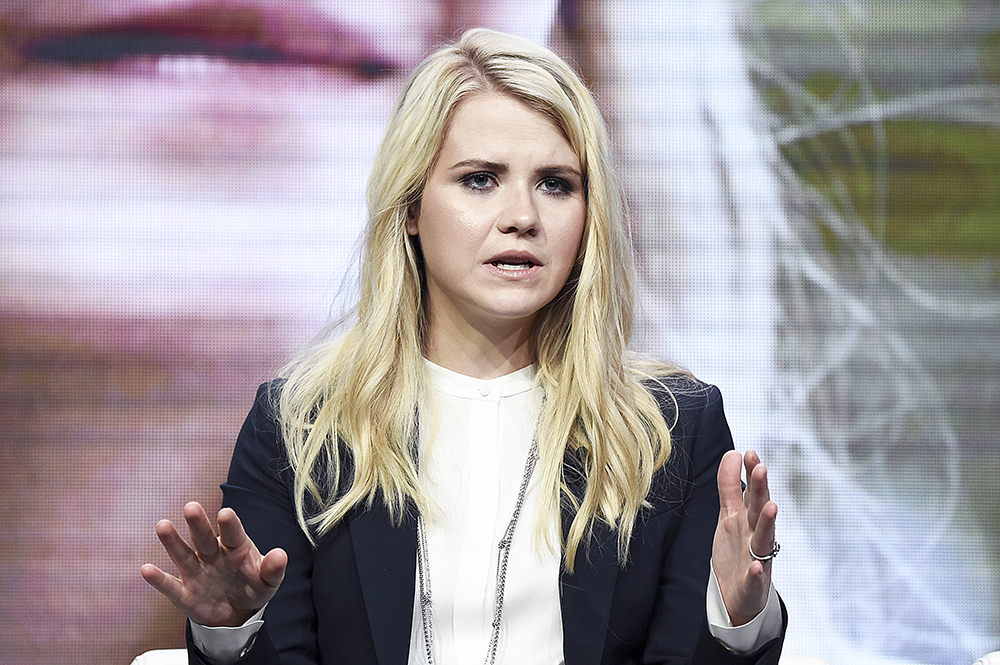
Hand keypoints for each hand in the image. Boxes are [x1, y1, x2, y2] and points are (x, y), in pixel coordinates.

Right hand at [140, 502, 286, 626]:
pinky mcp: (185, 593)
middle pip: (204, 538)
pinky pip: (170, 586)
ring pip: (184, 555)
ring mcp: (197, 572)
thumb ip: (273, 569)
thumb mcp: (267, 581)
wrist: (236, 612)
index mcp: (235, 548)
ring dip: (173, 542)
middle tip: (191, 507)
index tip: (225, 513)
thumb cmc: (253, 587)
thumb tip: (281, 555)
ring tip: (163, 526)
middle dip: (198, 524)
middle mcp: (213, 555)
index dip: (229, 524)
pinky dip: (158, 580)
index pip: (233, 533)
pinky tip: (146, 569)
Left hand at [712, 449, 777, 625]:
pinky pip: (755, 578)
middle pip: (759, 510)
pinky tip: (756, 566)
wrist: (738, 594)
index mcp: (749, 519)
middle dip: (760, 490)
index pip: (752, 492)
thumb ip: (730, 485)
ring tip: (771, 506)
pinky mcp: (752, 584)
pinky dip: (757, 572)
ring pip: (764, 539)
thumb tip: (734, 453)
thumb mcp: (730, 514)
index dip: (751, 473)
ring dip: (768, 523)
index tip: (750, 452)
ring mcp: (757, 559)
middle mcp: (756, 536)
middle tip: (761, 468)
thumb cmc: (738, 551)